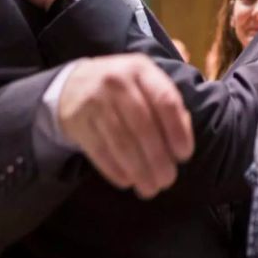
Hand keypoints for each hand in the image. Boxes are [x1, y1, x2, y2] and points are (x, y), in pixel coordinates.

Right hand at [58, 54, 194, 198]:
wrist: (74, 83)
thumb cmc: (124, 87)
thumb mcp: (146, 84)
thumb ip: (168, 105)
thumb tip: (182, 142)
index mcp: (142, 69)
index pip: (165, 100)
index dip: (177, 130)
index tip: (184, 156)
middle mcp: (117, 81)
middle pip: (142, 125)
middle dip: (158, 158)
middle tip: (168, 181)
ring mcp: (94, 100)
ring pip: (121, 142)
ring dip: (138, 170)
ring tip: (150, 188)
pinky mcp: (77, 120)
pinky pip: (99, 150)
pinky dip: (115, 169)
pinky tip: (127, 181)